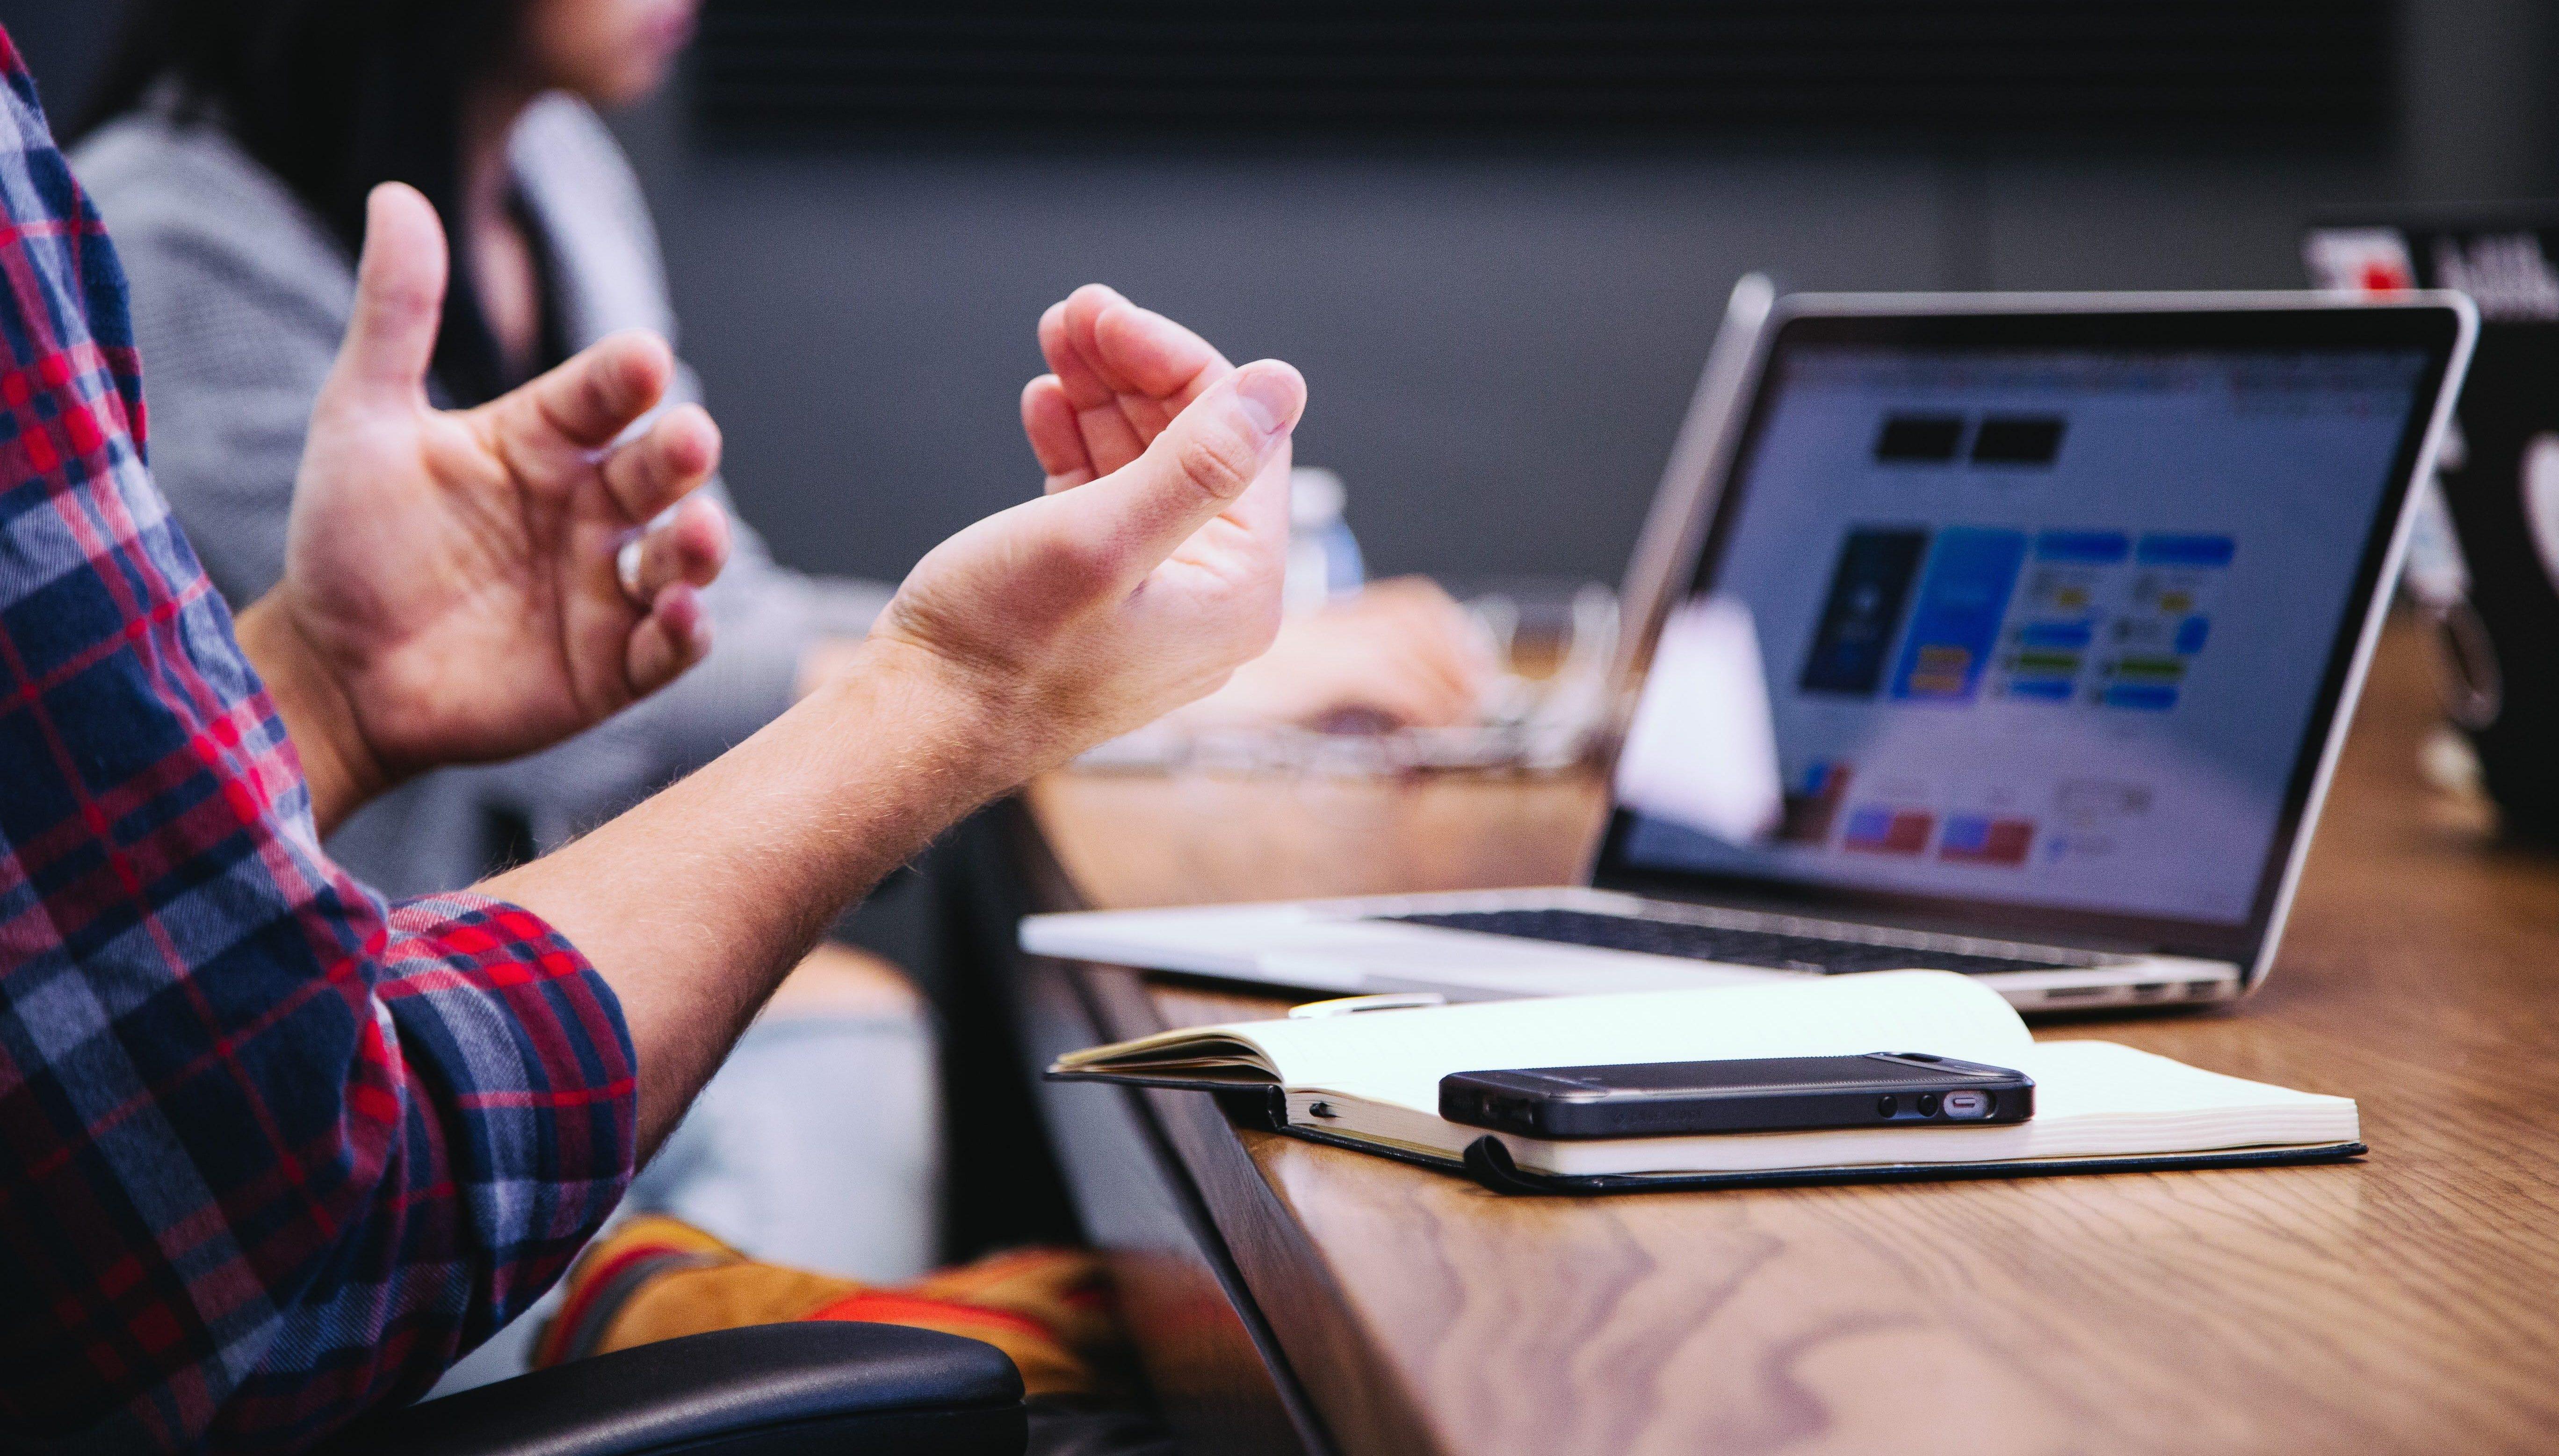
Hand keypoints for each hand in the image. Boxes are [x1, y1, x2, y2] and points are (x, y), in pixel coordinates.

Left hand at [238, 184, 729, 831]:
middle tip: (689, 440)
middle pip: (658, 471)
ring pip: (682, 556)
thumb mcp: (360, 419)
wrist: (330, 670)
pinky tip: (677, 615)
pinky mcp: (610, 667)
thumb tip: (397, 194)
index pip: (602, 395)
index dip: (625, 378)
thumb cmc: (347, 541)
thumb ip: (394, 315)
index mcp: (543, 442)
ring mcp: (605, 589)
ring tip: (696, 535)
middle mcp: (588, 508)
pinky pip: (667, 647)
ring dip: (701, 545)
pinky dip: (685, 632)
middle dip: (682, 454)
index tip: (642, 360)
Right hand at [1019, 288, 1493, 733]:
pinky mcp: (1097, 595)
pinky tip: (1045, 404)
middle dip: (1134, 371)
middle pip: (1195, 445)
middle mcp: (1210, 597)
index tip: (1107, 315)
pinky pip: (1106, 499)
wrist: (915, 729)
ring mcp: (1154, 596)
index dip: (1176, 362)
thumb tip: (1281, 386)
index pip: (1241, 438)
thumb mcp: (1100, 540)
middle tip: (1074, 313)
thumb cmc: (999, 651)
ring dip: (1102, 397)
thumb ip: (1197, 464)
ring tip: (1055, 342)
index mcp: (1239, 591)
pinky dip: (1078, 445)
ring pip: (1145, 464)